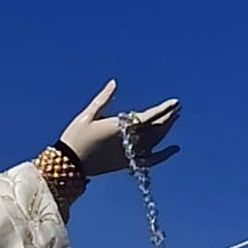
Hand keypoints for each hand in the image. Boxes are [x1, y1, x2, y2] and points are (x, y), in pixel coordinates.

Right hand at [59, 80, 180, 177]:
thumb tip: (114, 83)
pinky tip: (174, 149)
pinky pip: (150, 160)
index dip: (163, 109)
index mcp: (119, 127)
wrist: (69, 164)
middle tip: (177, 108)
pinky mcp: (127, 164)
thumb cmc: (75, 137)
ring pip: (155, 142)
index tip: (176, 102)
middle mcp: (128, 141)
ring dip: (166, 130)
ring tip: (175, 119)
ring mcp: (129, 154)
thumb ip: (103, 99)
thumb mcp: (87, 115)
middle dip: (168, 118)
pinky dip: (163, 155)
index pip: (149, 117)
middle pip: (156, 129)